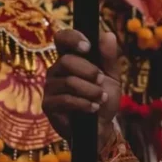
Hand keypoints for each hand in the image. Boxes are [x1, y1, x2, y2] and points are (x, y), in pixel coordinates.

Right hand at [43, 30, 120, 149]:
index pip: (62, 38)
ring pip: (69, 81)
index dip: (72, 38)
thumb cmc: (103, 98)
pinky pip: (66, 99)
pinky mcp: (48, 105)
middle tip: (102, 80)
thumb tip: (109, 34)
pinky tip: (93, 108)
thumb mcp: (112, 76)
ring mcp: (50, 87)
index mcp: (70, 57)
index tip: (88, 46)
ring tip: (101, 98)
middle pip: (66, 60)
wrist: (101, 127)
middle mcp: (56, 69)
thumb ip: (109, 57)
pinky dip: (84, 103)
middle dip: (90, 71)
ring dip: (91, 90)